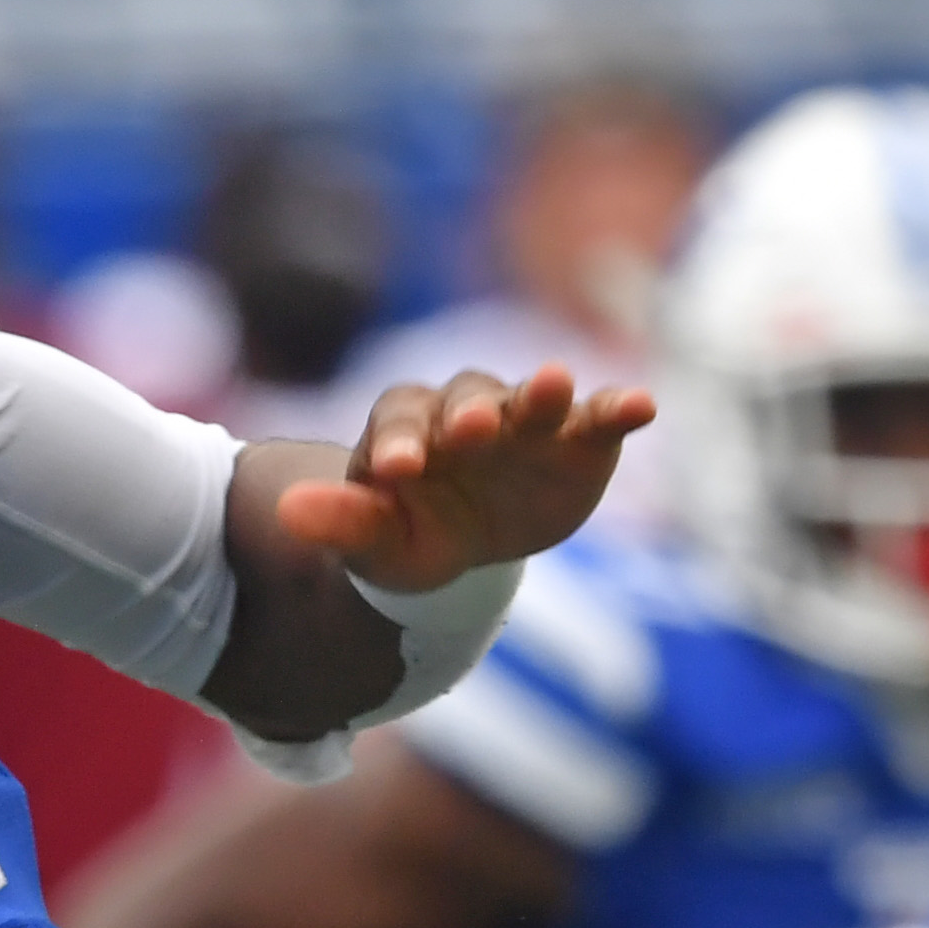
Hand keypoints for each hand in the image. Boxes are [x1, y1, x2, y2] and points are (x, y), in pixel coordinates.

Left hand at [276, 366, 654, 594]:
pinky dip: (616, 407)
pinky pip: (598, 416)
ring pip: (530, 398)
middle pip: (465, 399)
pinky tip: (641, 405)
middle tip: (473, 429)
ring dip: (543, 392)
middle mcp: (463, 410)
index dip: (398, 443)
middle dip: (469, 413)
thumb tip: (287, 512)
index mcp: (404, 428)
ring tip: (556, 384)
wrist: (467, 543)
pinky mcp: (578, 438)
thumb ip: (340, 523)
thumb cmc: (411, 535)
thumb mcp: (377, 541)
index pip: (396, 422)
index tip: (397, 470)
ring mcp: (523, 420)